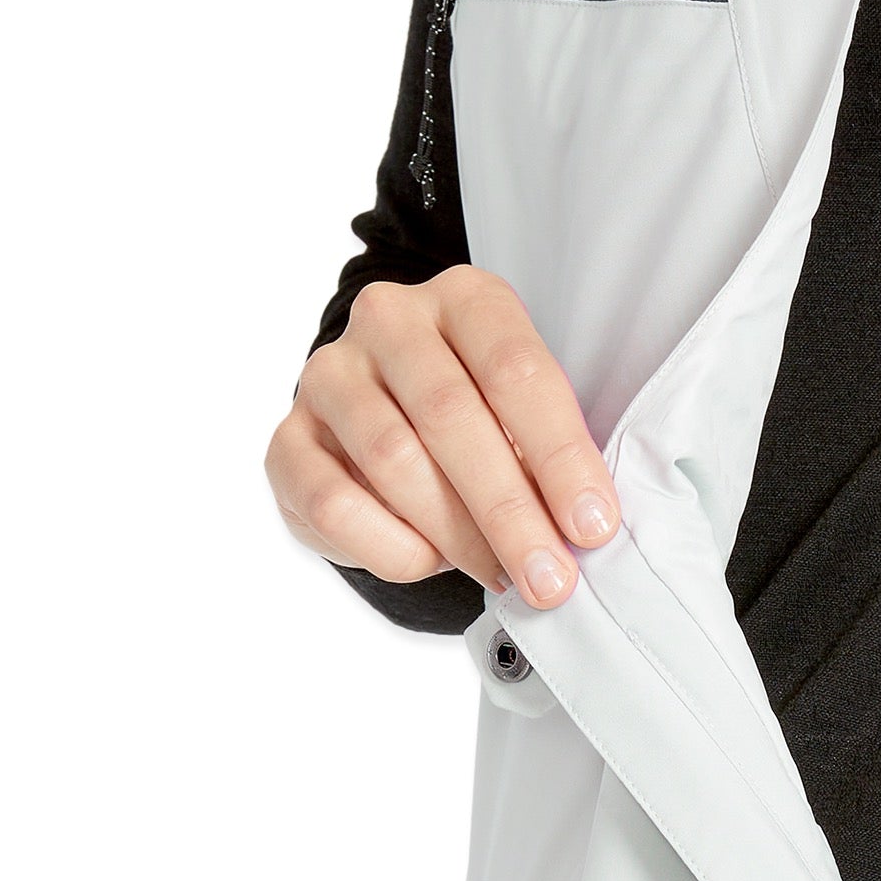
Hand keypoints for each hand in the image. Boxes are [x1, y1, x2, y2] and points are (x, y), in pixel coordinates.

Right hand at [265, 266, 618, 607]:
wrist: (383, 438)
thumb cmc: (478, 430)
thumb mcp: (523, 423)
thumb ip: (545, 459)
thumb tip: (580, 530)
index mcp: (463, 302)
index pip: (515, 369)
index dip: (560, 455)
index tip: (592, 527)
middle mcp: (389, 321)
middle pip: (451, 417)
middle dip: (510, 512)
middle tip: (550, 579)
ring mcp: (329, 376)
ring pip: (393, 461)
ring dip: (457, 535)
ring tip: (501, 577)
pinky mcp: (288, 440)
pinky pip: (334, 504)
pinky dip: (389, 547)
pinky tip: (427, 562)